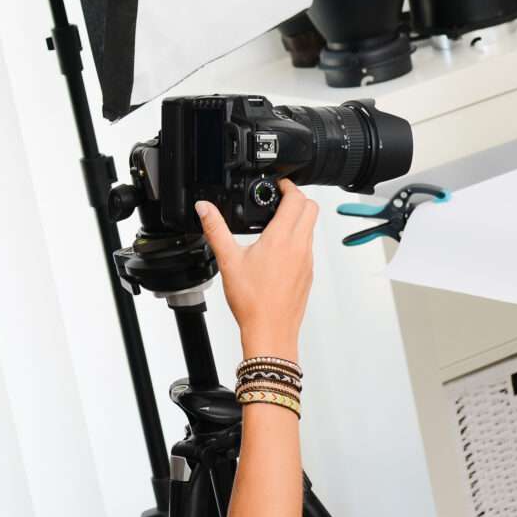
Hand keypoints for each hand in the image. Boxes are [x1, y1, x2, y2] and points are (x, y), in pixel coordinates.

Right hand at [196, 182, 316, 358]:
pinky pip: (308, 247)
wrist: (271, 331)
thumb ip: (216, 230)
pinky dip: (298, 239)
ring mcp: (307, 261)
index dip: (288, 186)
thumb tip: (204, 208)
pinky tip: (278, 251)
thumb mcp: (228, 260)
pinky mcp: (308, 274)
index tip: (277, 185)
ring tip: (275, 224)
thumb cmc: (253, 302)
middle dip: (297, 198)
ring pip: (311, 228)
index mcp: (282, 239)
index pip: (297, 199)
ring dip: (299, 218)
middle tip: (279, 199)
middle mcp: (300, 247)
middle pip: (311, 208)